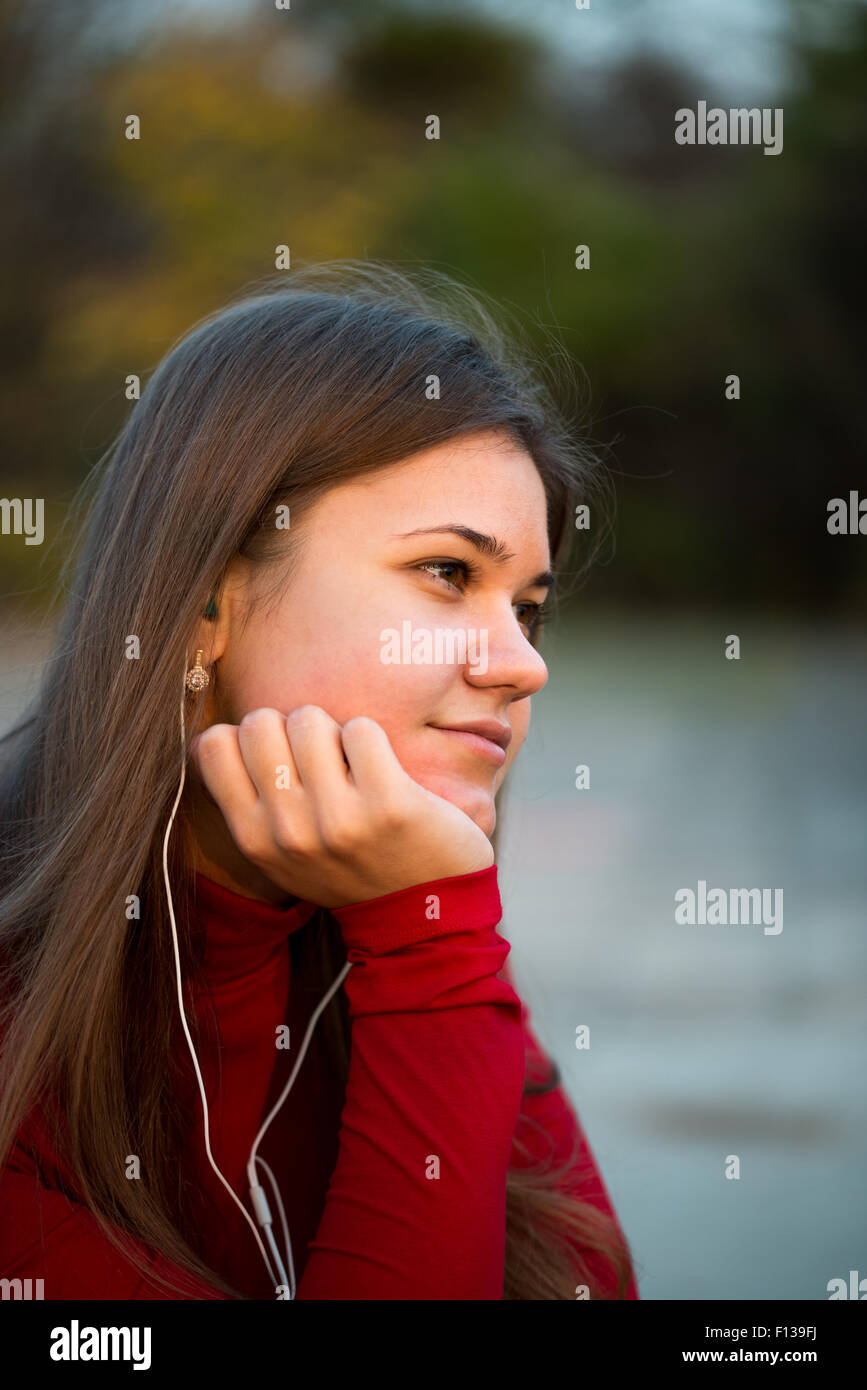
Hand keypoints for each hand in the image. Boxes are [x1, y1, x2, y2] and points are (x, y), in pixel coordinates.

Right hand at [187, 705, 494, 908]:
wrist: (423, 907)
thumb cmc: (349, 865)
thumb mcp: (282, 854)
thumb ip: (244, 803)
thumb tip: (205, 738)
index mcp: (254, 839)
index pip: (214, 745)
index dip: (248, 736)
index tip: (279, 755)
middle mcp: (289, 831)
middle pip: (259, 723)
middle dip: (291, 727)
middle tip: (320, 757)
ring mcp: (338, 819)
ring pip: (310, 720)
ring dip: (335, 732)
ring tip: (352, 766)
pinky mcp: (389, 803)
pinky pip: (361, 730)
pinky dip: (374, 740)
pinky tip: (383, 772)